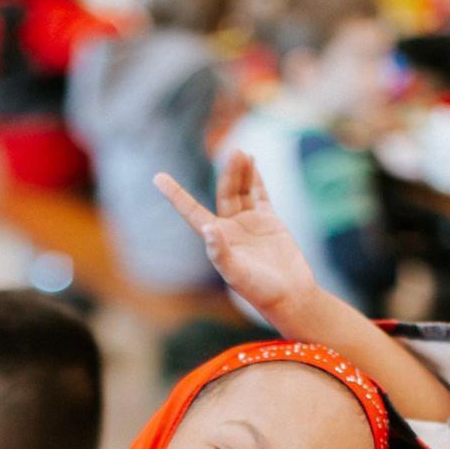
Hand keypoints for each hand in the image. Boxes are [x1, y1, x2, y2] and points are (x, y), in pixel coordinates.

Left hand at [154, 150, 317, 320]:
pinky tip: (251, 162)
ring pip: (241, 190)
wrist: (291, 296)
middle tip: (234, 152)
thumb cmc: (261, 291)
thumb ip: (221, 253)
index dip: (175, 195)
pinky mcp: (269, 221)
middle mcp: (230, 229)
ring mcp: (249, 223)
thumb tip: (208, 229)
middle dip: (228, 173)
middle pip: (223, 193)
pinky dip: (255, 178)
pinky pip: (259, 194)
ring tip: (241, 153)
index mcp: (217, 240)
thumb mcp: (237, 275)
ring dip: (240, 172)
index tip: (158, 177)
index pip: (191, 212)